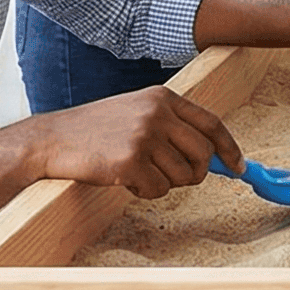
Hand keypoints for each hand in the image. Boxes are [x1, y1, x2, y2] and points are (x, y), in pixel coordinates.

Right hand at [25, 87, 240, 199]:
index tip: (239, 166)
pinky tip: (123, 178)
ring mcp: (144, 136)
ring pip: (183, 177)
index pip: (212, 123)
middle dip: (195, 173)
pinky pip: (158, 190)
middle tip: (173, 177)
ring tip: (137, 171)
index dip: (229, 147)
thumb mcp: (137, 112)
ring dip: (164, 183)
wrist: (51, 140)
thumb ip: (172, 126)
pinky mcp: (130, 161)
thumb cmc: (94, 130)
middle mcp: (158, 113)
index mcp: (163, 97)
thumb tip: (212, 154)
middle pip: (203, 154)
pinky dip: (144, 191)